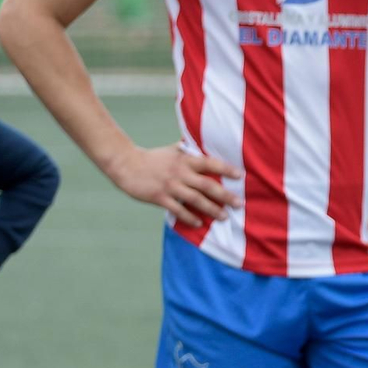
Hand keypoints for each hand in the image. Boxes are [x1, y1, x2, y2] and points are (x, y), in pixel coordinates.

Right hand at [105, 144, 242, 227]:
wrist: (126, 165)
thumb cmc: (153, 158)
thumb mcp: (173, 150)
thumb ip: (189, 149)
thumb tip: (204, 144)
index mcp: (186, 159)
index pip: (211, 164)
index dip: (226, 169)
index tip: (241, 176)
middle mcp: (181, 173)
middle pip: (207, 185)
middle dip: (225, 195)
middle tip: (239, 203)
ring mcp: (170, 186)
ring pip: (195, 199)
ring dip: (211, 209)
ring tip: (224, 216)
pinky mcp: (159, 197)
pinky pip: (178, 210)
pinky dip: (189, 217)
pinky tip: (199, 223)